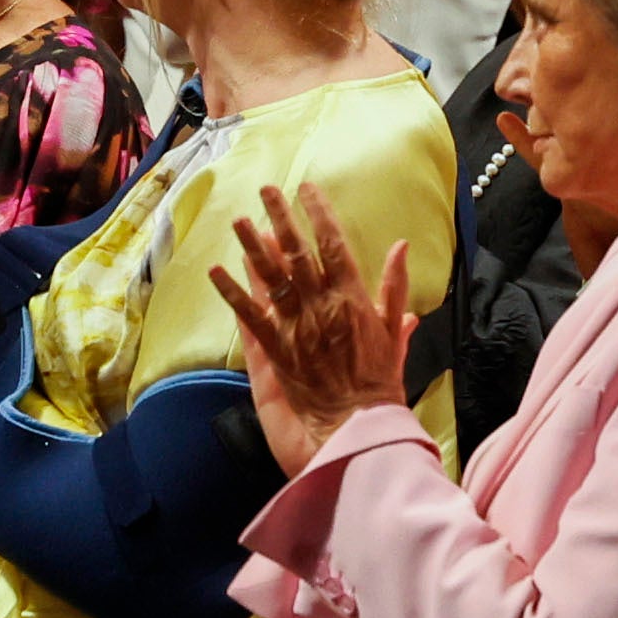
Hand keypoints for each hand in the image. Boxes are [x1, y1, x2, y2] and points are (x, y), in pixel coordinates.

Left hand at [209, 182, 414, 476]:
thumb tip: (400, 247)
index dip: (319, 215)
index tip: (306, 189)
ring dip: (254, 248)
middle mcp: (324, 308)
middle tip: (266, 190)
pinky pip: (251, 319)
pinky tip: (217, 273)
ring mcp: (298, 329)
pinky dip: (233, 295)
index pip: (335, 246)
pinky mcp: (276, 353)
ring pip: (273, 280)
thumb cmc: (380, 386)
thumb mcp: (394, 333)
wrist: (360, 429)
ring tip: (240, 220)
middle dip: (282, 219)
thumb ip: (394, 289)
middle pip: (299, 255)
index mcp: (354, 301)